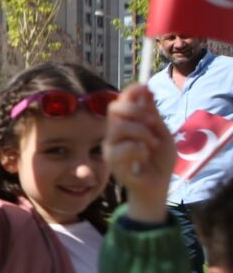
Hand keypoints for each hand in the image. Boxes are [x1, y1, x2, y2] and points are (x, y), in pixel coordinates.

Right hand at [104, 84, 174, 223]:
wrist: (157, 185)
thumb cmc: (158, 160)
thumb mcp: (161, 133)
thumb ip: (152, 114)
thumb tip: (146, 90)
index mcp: (125, 123)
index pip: (121, 100)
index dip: (131, 90)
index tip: (145, 87)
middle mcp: (114, 132)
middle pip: (114, 108)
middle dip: (136, 110)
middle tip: (153, 122)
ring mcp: (111, 146)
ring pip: (120, 127)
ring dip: (142, 132)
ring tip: (152, 144)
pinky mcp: (112, 161)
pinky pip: (125, 147)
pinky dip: (140, 149)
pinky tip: (144, 157)